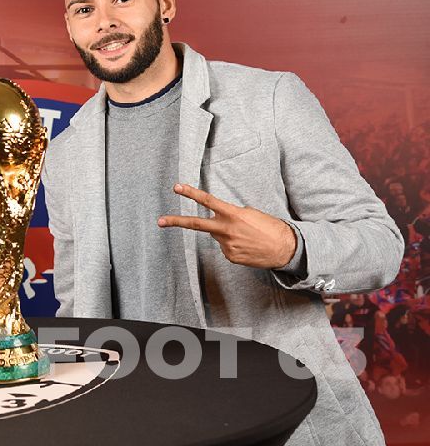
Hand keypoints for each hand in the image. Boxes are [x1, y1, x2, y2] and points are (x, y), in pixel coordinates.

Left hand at [157, 184, 296, 268]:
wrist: (286, 248)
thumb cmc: (269, 227)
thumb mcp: (250, 213)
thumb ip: (231, 215)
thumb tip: (220, 221)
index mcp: (232, 215)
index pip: (208, 201)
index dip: (191, 193)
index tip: (177, 187)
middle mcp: (226, 230)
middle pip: (196, 225)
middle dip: (176, 222)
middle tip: (159, 221)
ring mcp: (227, 246)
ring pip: (218, 237)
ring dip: (227, 235)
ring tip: (246, 237)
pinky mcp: (230, 257)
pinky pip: (226, 249)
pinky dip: (234, 246)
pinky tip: (247, 246)